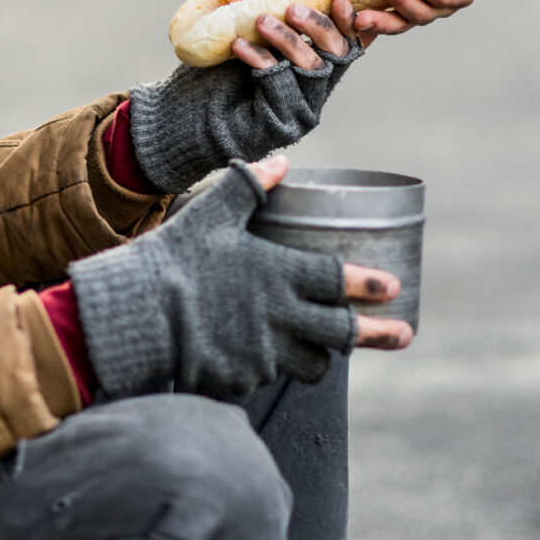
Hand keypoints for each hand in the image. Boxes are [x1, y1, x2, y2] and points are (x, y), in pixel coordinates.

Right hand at [70, 156, 409, 401]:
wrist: (136, 315)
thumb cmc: (175, 257)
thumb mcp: (212, 213)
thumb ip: (249, 186)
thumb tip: (281, 161)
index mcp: (278, 273)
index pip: (338, 280)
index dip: (370, 284)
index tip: (394, 288)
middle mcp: (280, 318)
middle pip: (343, 334)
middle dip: (377, 334)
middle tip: (403, 335)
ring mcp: (262, 354)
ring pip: (312, 363)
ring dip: (324, 353)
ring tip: (327, 346)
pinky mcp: (241, 378)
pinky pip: (268, 375)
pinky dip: (272, 364)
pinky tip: (261, 352)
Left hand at [129, 5, 363, 194]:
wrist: (185, 117)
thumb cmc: (216, 73)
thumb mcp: (249, 37)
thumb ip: (273, 16)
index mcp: (315, 66)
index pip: (347, 43)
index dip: (350, 23)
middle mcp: (315, 89)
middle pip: (337, 55)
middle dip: (319, 27)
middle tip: (292, 8)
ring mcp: (302, 110)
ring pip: (311, 68)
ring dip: (287, 40)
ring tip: (260, 21)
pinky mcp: (282, 124)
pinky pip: (278, 84)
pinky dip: (260, 59)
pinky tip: (239, 45)